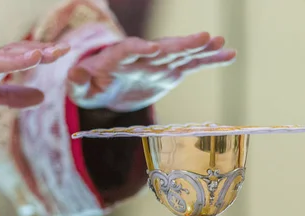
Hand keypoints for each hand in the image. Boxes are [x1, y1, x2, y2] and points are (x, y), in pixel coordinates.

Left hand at [67, 32, 235, 111]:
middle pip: (162, 48)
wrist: (106, 87)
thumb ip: (78, 81)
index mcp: (117, 58)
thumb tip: (74, 72)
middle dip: (181, 43)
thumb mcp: (80, 88)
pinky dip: (209, 61)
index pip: (129, 50)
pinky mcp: (170, 71)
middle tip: (202, 37)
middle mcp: (142, 56)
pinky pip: (191, 65)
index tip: (155, 49)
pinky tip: (230, 54)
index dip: (141, 48)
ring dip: (200, 48)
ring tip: (221, 42)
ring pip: (180, 53)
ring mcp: (158, 62)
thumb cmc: (90, 86)